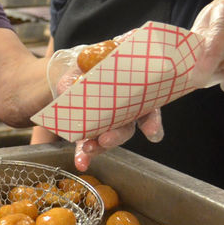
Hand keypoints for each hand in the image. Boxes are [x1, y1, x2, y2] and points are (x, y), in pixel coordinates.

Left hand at [46, 34, 162, 170]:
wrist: (73, 74)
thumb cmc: (91, 64)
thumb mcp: (89, 61)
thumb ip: (83, 69)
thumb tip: (71, 83)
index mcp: (133, 92)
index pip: (149, 108)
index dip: (152, 122)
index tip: (152, 133)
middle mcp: (124, 111)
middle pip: (127, 128)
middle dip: (117, 136)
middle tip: (106, 139)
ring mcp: (108, 123)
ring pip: (109, 139)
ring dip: (99, 147)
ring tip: (88, 149)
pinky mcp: (92, 132)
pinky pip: (90, 145)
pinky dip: (84, 155)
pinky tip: (81, 163)